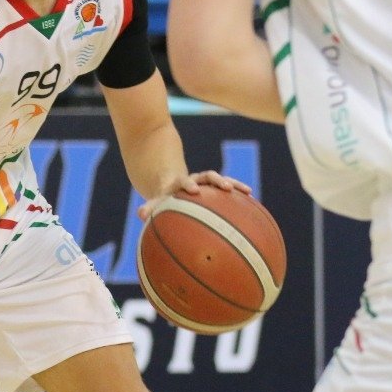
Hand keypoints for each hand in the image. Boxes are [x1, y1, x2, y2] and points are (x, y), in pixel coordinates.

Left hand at [137, 169, 251, 219]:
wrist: (169, 180)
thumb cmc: (164, 196)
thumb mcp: (156, 200)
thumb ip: (150, 206)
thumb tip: (140, 215)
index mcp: (176, 184)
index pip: (181, 182)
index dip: (187, 185)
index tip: (193, 190)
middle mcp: (192, 180)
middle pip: (204, 176)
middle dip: (214, 180)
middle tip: (224, 187)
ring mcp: (204, 182)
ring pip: (218, 179)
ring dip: (230, 183)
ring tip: (245, 190)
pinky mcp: (213, 185)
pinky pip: (227, 187)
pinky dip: (236, 189)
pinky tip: (250, 196)